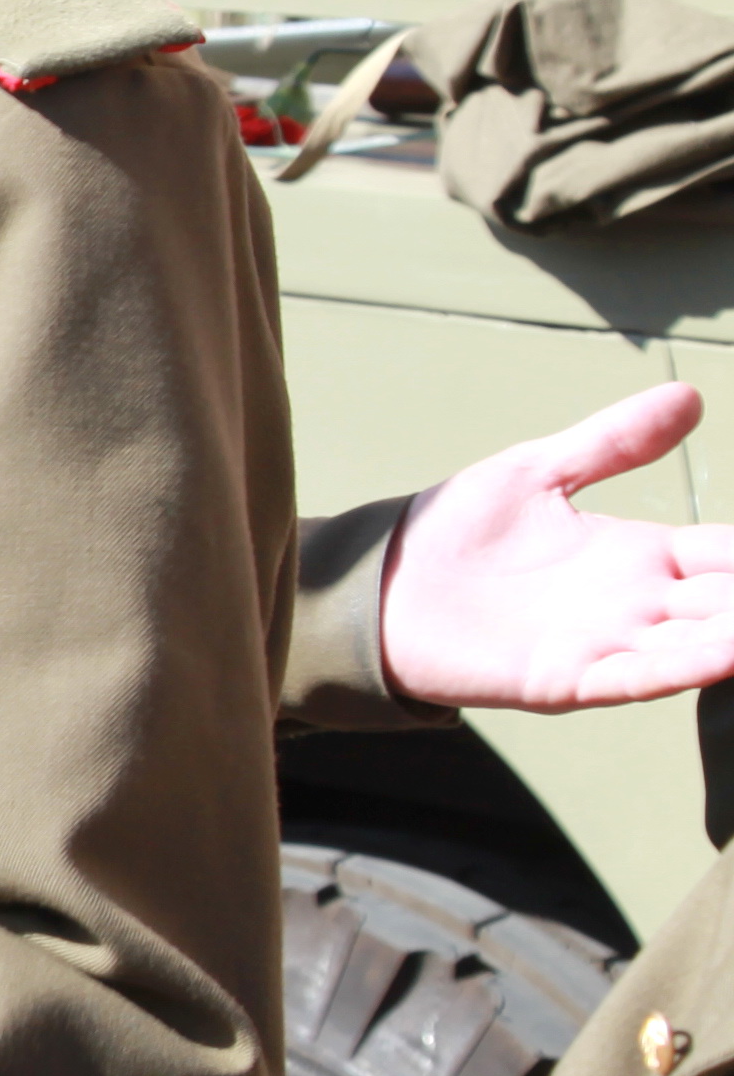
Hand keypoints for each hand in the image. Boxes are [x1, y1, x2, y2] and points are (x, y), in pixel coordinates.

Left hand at [374, 385, 733, 712]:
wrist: (377, 586)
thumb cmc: (455, 534)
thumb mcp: (540, 472)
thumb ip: (614, 442)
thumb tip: (691, 397)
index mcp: (642, 556)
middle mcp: (639, 605)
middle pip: (733, 604)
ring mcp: (606, 643)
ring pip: (702, 645)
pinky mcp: (562, 679)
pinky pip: (638, 676)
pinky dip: (686, 667)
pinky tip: (730, 653)